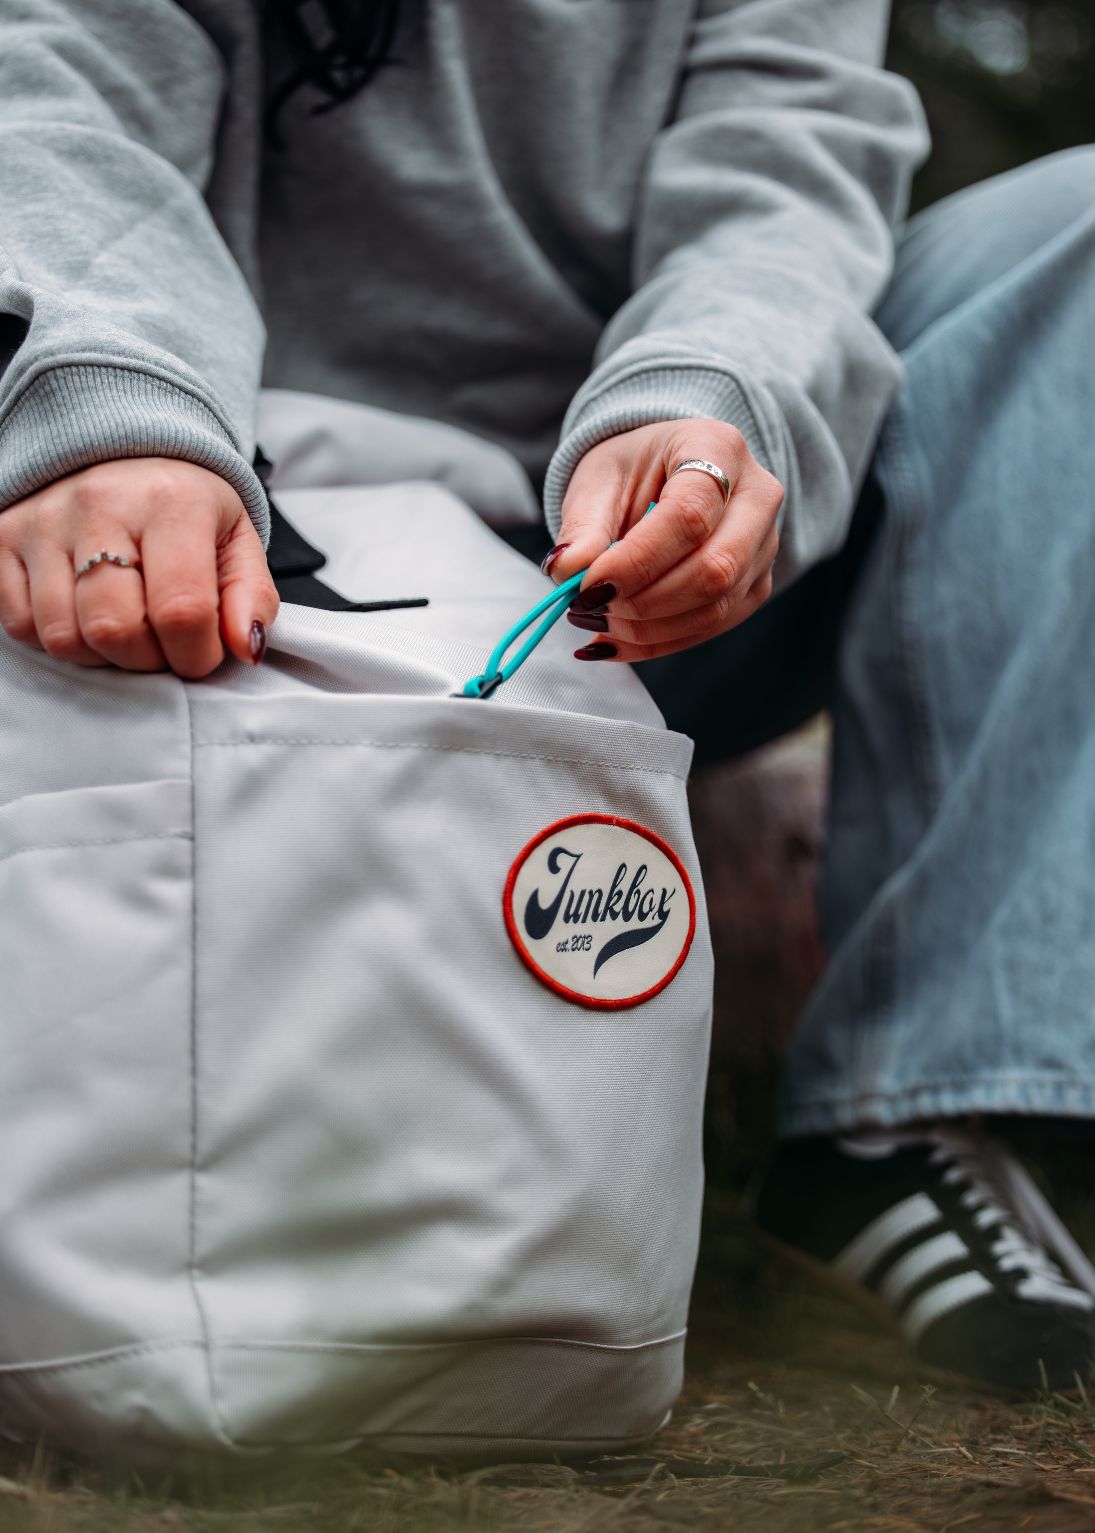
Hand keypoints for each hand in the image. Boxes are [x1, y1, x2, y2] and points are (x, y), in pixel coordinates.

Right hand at [0, 457, 279, 677]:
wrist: (121, 449)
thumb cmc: (184, 507)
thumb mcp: (236, 542)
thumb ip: (250, 597)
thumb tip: (245, 647)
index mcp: (172, 502)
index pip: (181, 612)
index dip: (196, 655)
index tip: (203, 652)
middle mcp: (100, 504)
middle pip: (115, 630)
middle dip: (147, 660)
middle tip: (162, 644)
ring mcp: (43, 520)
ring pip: (63, 637)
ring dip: (102, 654)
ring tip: (126, 626)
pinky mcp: (3, 537)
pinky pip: (21, 625)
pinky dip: (58, 638)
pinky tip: (84, 612)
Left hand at [548, 420, 782, 661]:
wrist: (667, 475)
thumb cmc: (633, 471)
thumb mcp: (598, 481)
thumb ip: (582, 526)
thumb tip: (567, 572)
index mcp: (719, 448)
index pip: (689, 516)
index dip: (637, 561)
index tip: (588, 587)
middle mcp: (757, 497)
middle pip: (714, 569)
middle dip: (644, 602)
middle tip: (588, 609)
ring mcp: (764, 547)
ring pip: (715, 608)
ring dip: (647, 629)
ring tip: (595, 623)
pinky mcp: (755, 587)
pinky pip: (712, 628)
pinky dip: (657, 642)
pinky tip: (615, 640)